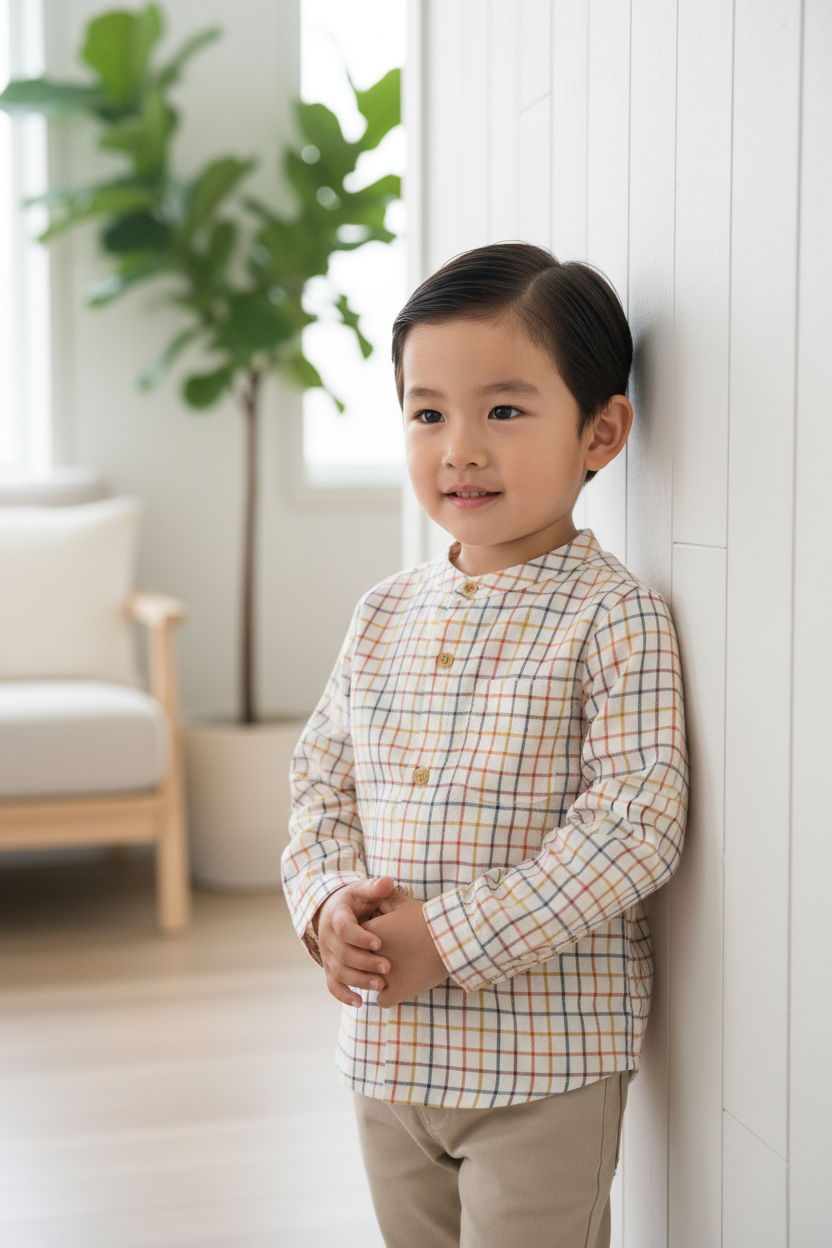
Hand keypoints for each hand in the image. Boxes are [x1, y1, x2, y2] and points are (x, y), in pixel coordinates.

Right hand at [313, 877, 396, 1006]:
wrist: (334, 911)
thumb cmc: (354, 900)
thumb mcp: (362, 890)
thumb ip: (374, 887)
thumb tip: (387, 882)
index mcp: (336, 917)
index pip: (344, 928)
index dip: (359, 937)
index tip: (379, 943)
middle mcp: (328, 937)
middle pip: (343, 954)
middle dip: (365, 962)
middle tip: (387, 967)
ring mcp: (328, 955)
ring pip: (339, 972)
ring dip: (359, 981)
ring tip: (381, 986)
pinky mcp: (329, 968)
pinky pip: (332, 985)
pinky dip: (344, 995)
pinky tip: (360, 1002)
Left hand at [362, 894, 449, 1007]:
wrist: (450, 938)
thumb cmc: (427, 919)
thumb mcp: (403, 903)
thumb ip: (384, 897)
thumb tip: (378, 890)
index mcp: (370, 933)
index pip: (356, 940)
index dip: (367, 941)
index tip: (380, 940)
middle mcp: (371, 956)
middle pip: (361, 962)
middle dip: (369, 961)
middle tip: (385, 958)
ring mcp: (383, 976)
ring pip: (369, 983)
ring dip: (376, 980)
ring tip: (389, 974)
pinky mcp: (397, 992)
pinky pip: (382, 1000)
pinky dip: (388, 996)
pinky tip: (397, 988)